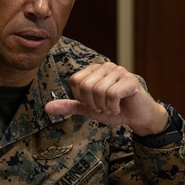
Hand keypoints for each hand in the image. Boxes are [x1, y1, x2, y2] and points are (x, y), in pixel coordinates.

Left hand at [44, 61, 168, 134]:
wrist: (137, 117)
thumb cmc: (114, 110)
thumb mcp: (88, 109)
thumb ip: (70, 106)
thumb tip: (47, 108)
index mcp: (93, 70)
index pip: (75, 81)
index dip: (82, 98)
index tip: (93, 103)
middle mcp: (105, 66)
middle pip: (86, 86)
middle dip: (93, 104)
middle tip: (104, 107)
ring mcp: (119, 71)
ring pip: (99, 90)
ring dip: (104, 106)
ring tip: (112, 107)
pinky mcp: (130, 80)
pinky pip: (112, 94)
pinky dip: (113, 106)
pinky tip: (119, 106)